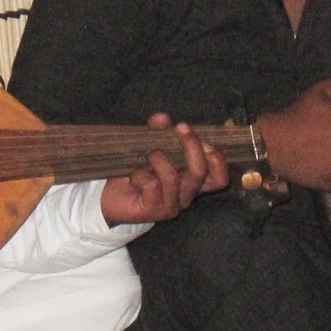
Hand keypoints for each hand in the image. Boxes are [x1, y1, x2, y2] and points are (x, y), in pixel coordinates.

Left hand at [101, 116, 227, 225]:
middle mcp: (186, 195)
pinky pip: (151, 186)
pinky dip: (140, 174)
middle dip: (192, 146)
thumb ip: (160, 132)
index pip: (219, 178)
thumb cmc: (138, 171)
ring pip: (173, 177)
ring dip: (159, 158)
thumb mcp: (151, 147)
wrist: (111, 198)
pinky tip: (134, 174)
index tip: (200, 137)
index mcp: (192, 181)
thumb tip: (163, 118)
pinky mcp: (152, 212)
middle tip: (181, 128)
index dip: (217, 158)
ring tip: (149, 154)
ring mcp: (170, 205)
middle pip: (200, 172)